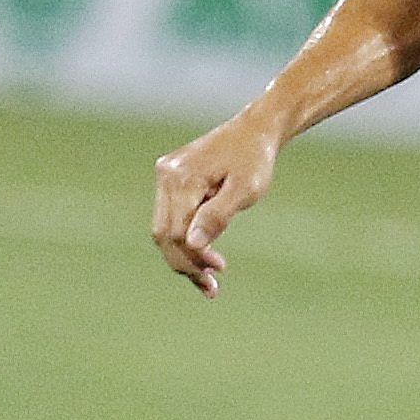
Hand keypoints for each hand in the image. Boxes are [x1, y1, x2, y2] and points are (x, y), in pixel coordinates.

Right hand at [152, 112, 281, 296]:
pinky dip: (185, 239)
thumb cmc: (255, 160)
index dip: (194, 257)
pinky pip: (171, 217)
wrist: (254, 131)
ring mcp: (165, 177)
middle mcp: (166, 176)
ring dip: (184, 256)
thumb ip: (217, 216)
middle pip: (164, 233)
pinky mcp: (170, 180)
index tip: (219, 271)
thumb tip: (193, 245)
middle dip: (186, 263)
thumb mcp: (245, 190)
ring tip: (208, 280)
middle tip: (211, 287)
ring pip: (164, 229)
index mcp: (182, 177)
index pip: (177, 231)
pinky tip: (202, 258)